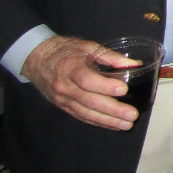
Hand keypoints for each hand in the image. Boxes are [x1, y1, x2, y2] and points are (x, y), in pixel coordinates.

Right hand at [21, 36, 140, 130]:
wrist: (36, 59)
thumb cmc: (65, 50)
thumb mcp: (87, 46)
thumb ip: (110, 56)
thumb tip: (135, 64)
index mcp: (70, 67)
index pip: (87, 80)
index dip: (105, 86)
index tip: (124, 90)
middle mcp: (65, 86)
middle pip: (89, 101)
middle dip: (112, 110)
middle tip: (132, 115)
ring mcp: (63, 99)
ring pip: (86, 113)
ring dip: (108, 121)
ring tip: (126, 125)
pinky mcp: (63, 106)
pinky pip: (81, 116)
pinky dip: (98, 122)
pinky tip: (113, 125)